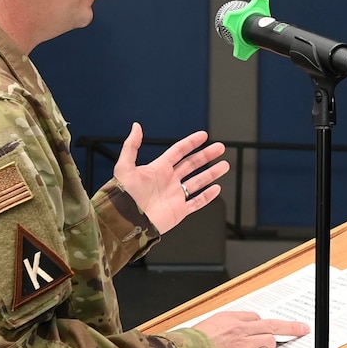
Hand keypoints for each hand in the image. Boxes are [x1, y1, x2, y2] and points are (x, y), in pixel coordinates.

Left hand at [114, 126, 228, 235]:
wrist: (125, 221)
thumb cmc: (122, 196)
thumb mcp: (124, 167)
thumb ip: (131, 146)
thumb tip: (136, 127)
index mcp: (158, 169)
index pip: (178, 151)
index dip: (191, 143)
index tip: (203, 136)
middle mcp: (168, 181)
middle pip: (192, 164)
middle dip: (206, 155)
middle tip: (220, 148)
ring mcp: (175, 195)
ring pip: (198, 182)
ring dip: (211, 173)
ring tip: (224, 165)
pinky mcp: (179, 211)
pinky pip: (196, 202)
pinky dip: (207, 196)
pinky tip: (216, 189)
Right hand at [193, 310, 311, 347]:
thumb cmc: (193, 344)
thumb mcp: (209, 324)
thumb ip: (227, 324)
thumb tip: (241, 326)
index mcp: (230, 318)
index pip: (255, 317)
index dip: (263, 324)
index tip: (272, 326)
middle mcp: (239, 329)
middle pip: (272, 325)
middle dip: (290, 327)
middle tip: (302, 328)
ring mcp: (243, 345)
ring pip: (269, 341)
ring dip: (268, 346)